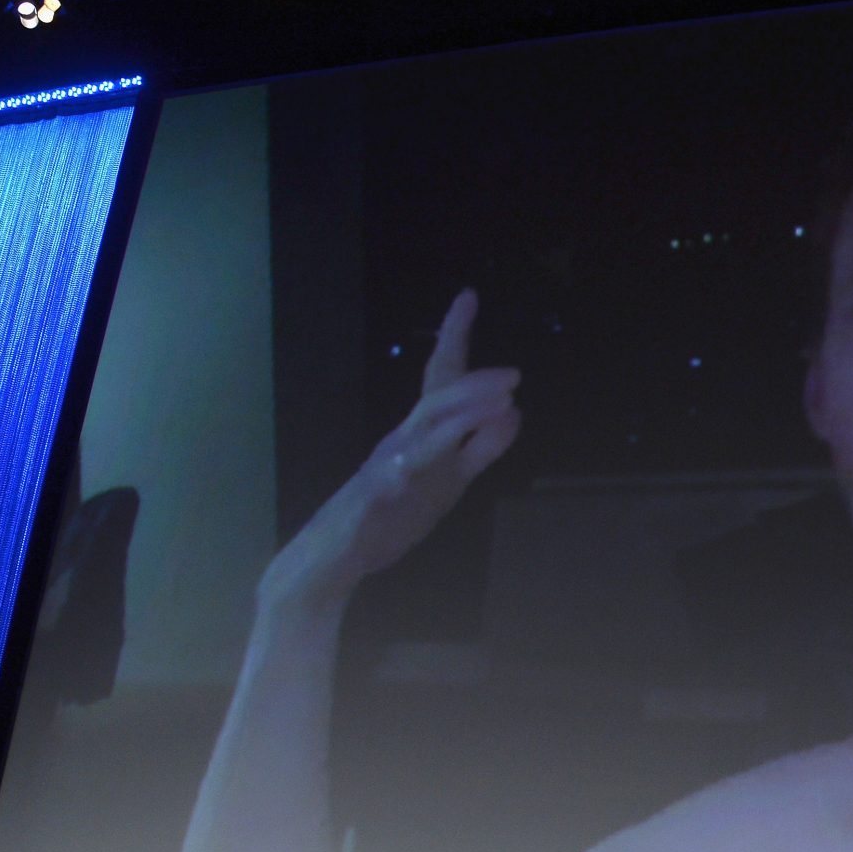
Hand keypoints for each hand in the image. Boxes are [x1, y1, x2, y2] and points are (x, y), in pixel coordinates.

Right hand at [261, 288, 522, 611]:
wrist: (337, 553)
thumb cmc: (392, 514)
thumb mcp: (451, 479)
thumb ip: (482, 448)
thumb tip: (515, 412)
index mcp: (420, 432)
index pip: (443, 378)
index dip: (457, 339)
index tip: (468, 298)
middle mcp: (405, 436)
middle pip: (437, 391)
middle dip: (467, 366)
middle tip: (505, 358)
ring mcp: (392, 460)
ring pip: (428, 421)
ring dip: (467, 403)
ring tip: (505, 391)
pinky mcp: (382, 490)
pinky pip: (411, 464)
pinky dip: (436, 449)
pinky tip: (458, 439)